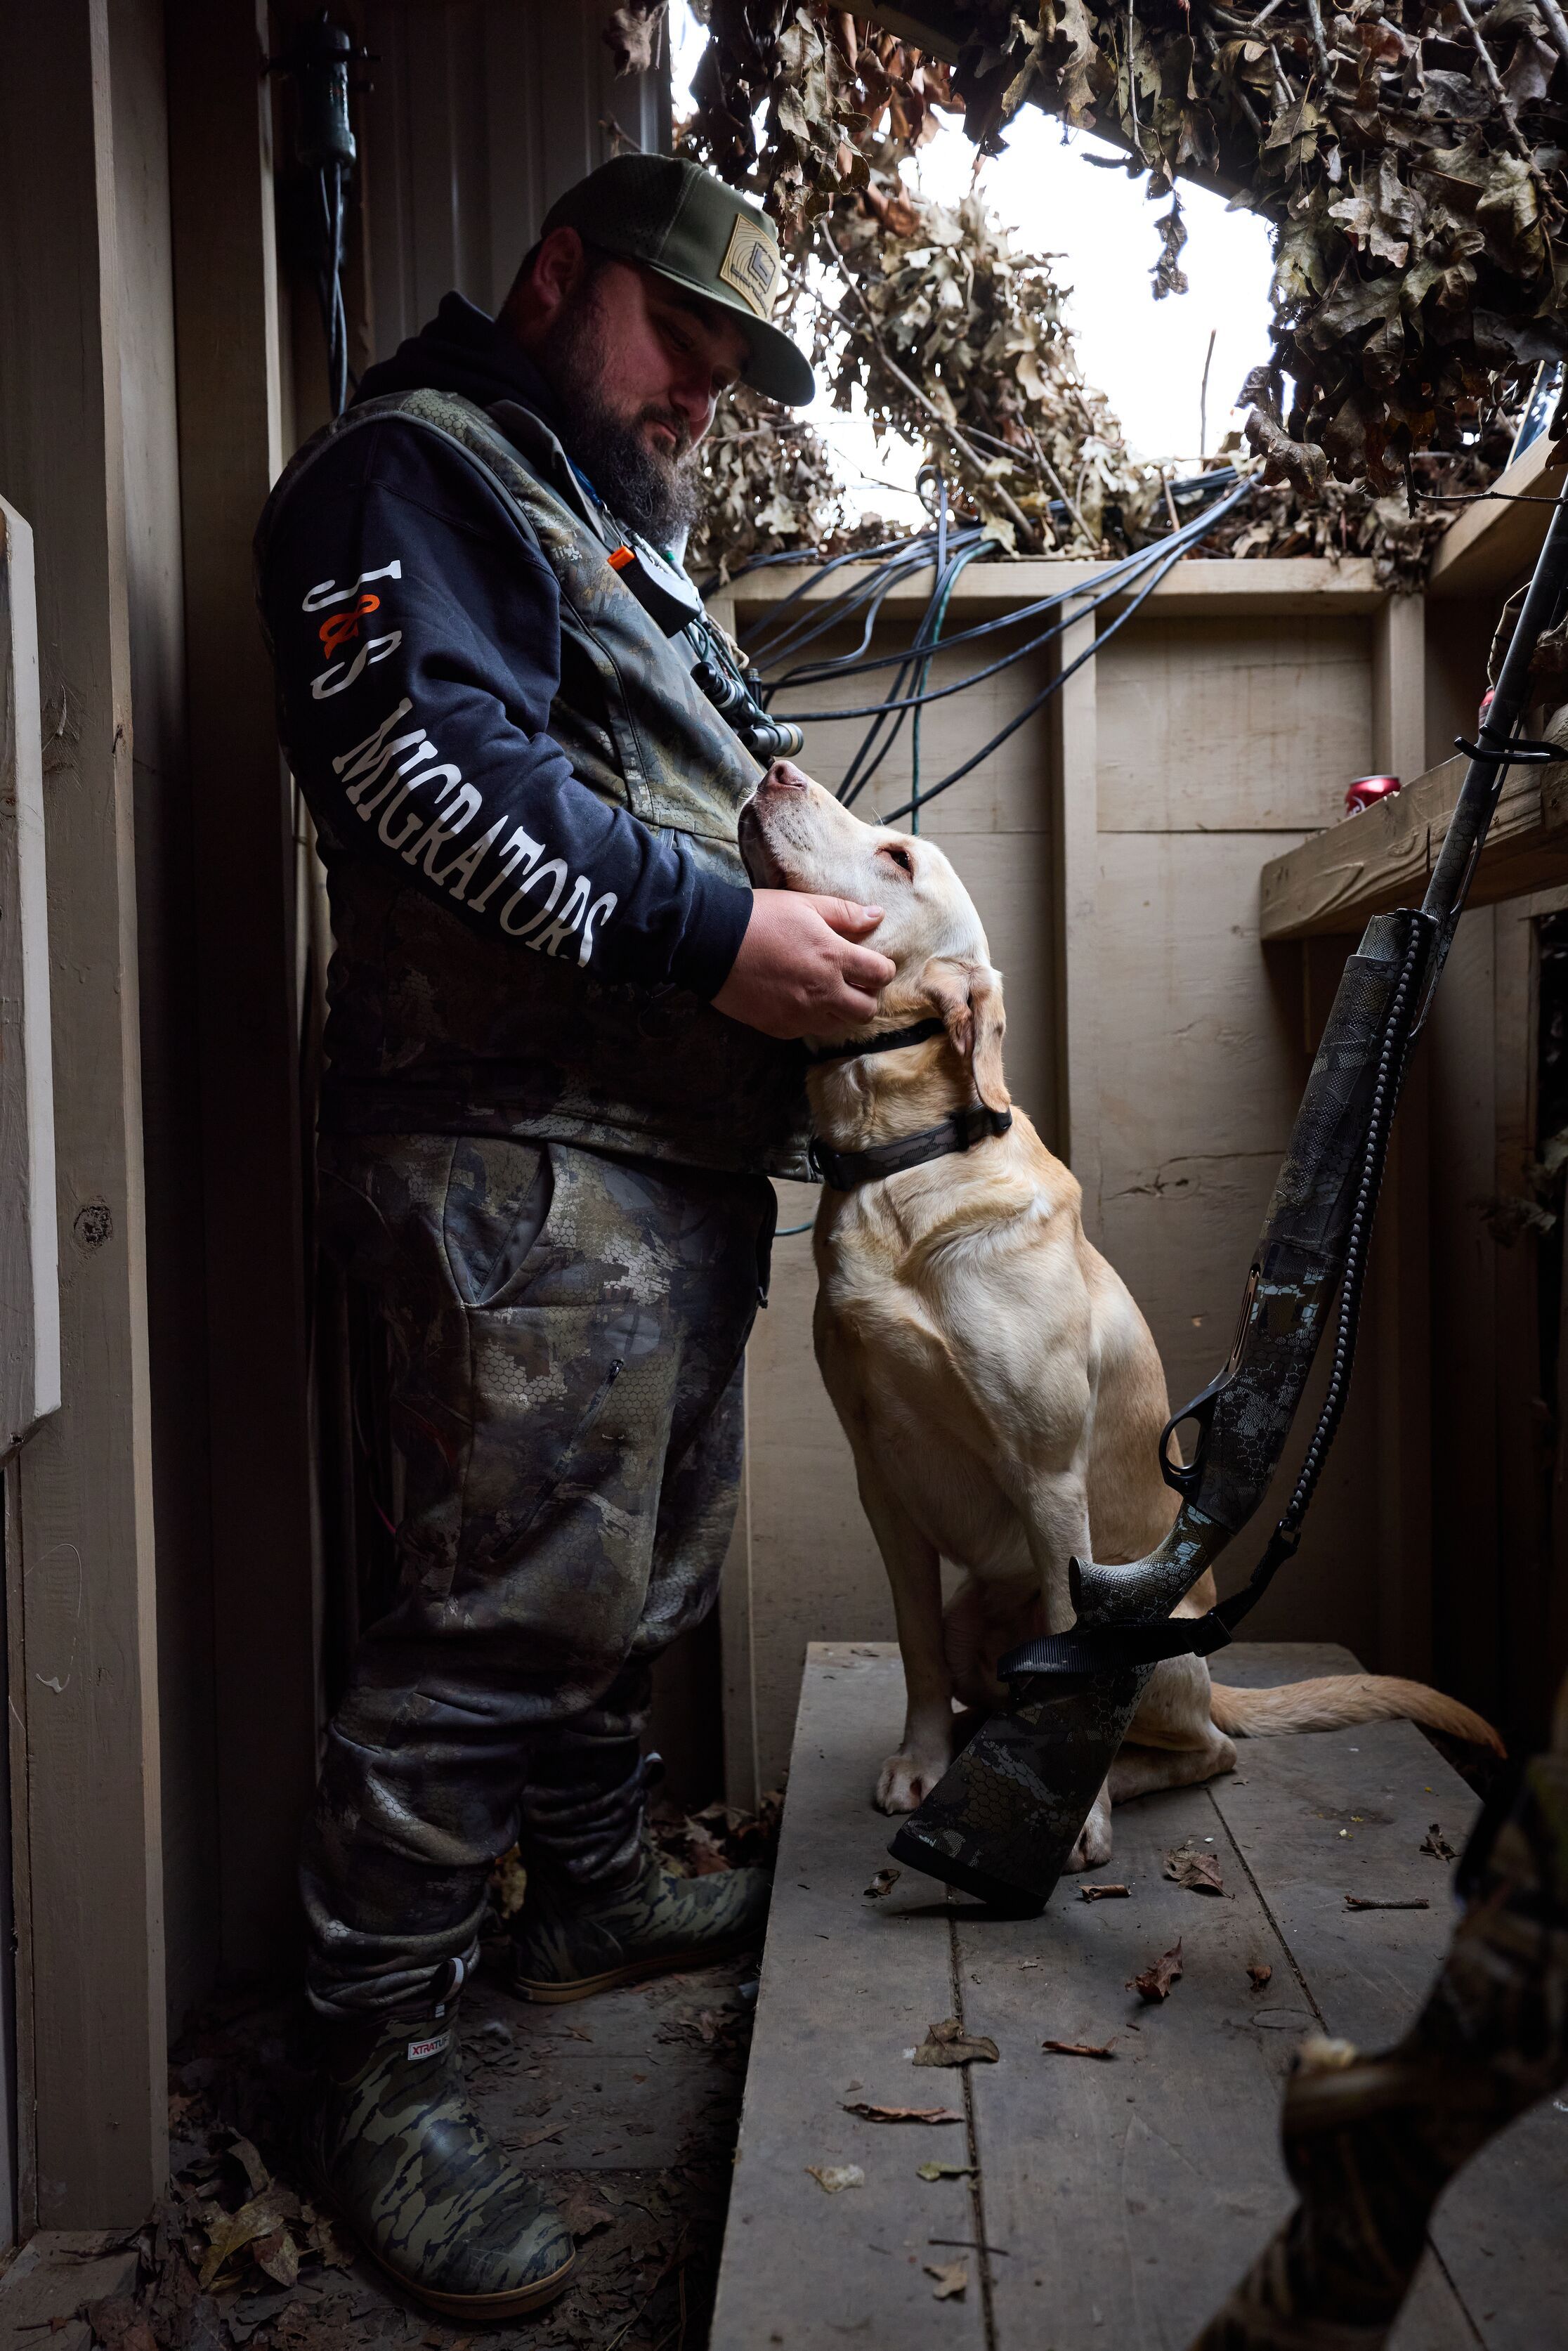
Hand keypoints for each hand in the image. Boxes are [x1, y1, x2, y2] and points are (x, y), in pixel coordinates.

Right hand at [713, 889, 894, 1040]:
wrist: (712, 943)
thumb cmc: (760, 918)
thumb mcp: (805, 904)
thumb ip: (845, 913)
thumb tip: (878, 915)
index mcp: (833, 958)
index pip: (880, 974)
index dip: (882, 969)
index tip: (873, 963)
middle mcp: (823, 993)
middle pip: (866, 1010)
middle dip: (867, 996)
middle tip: (853, 981)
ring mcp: (801, 1014)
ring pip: (840, 1025)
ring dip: (841, 1010)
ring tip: (826, 991)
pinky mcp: (780, 1028)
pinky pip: (808, 1030)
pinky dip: (811, 1018)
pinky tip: (798, 999)